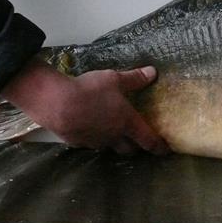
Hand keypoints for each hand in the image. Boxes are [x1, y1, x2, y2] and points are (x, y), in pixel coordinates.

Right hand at [0, 59, 168, 154]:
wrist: (57, 103)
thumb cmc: (91, 90)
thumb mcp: (115, 79)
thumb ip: (134, 78)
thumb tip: (152, 72)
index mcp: (127, 123)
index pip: (149, 140)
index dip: (159, 147)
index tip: (164, 150)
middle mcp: (113, 137)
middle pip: (129, 149)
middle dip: (135, 147)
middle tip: (138, 140)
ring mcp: (95, 142)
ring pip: (109, 147)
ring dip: (114, 142)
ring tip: (112, 132)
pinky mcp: (78, 142)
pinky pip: (90, 143)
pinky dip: (93, 137)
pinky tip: (88, 127)